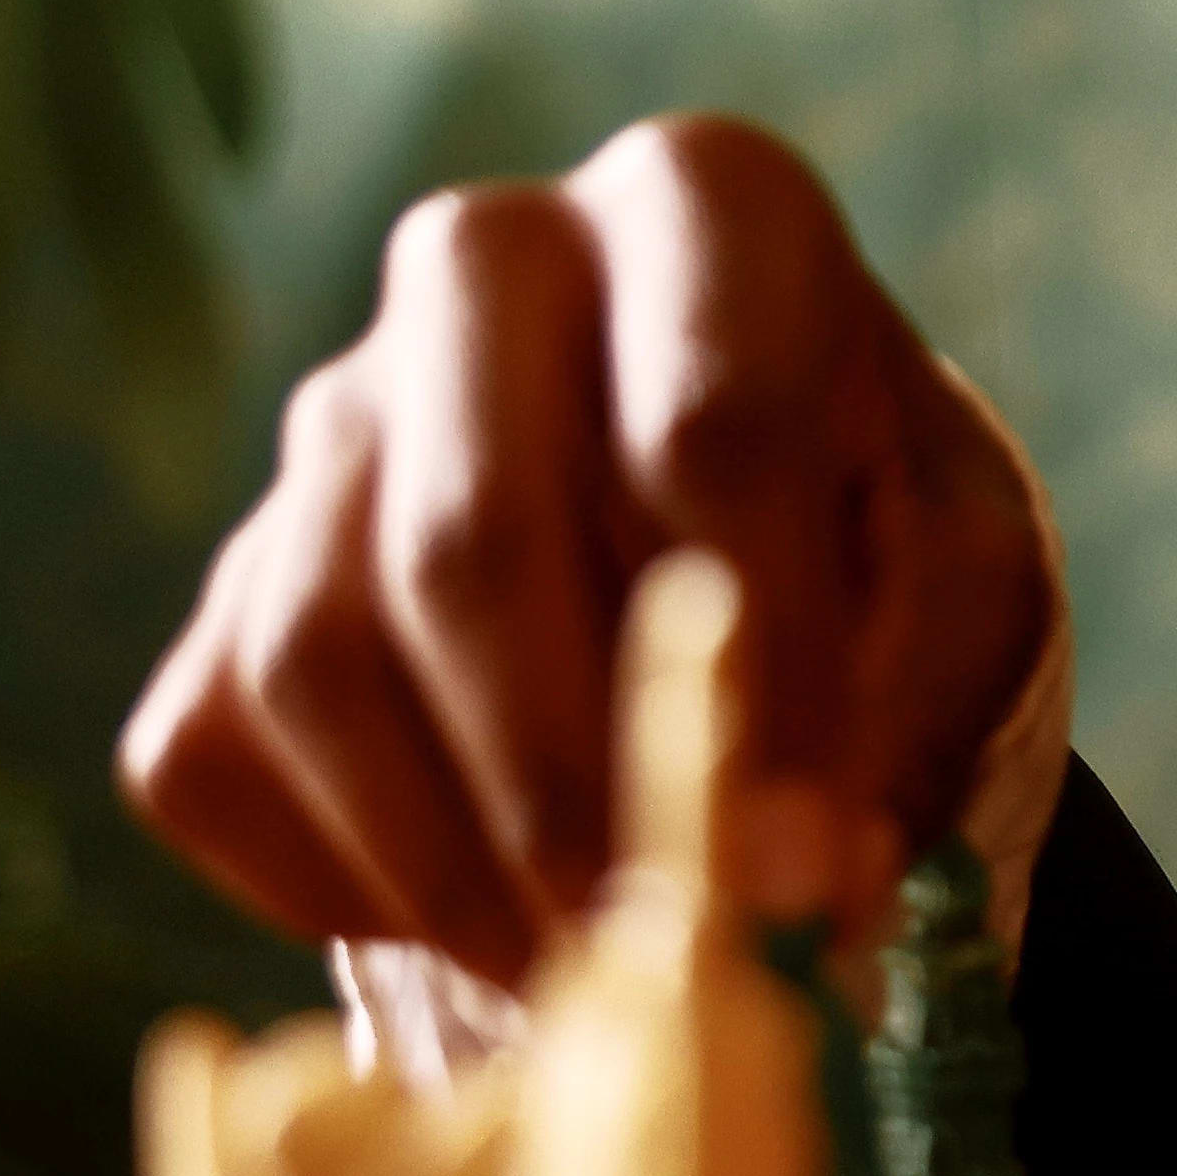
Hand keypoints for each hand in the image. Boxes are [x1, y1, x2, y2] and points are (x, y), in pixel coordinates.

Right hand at [117, 114, 1052, 971]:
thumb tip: (799, 888)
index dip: (765, 666)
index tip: (812, 856)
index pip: (709, 424)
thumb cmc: (877, 542)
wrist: (732, 558)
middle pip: (470, 537)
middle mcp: (487, 260)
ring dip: (456, 863)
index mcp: (702, 207)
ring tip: (588, 968)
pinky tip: (480, 917)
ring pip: (320, 652)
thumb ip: (917, 700)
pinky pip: (217, 746)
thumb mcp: (959, 582)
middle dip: (574, 784)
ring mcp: (332, 408)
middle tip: (662, 947)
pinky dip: (344, 879)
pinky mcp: (226, 569)